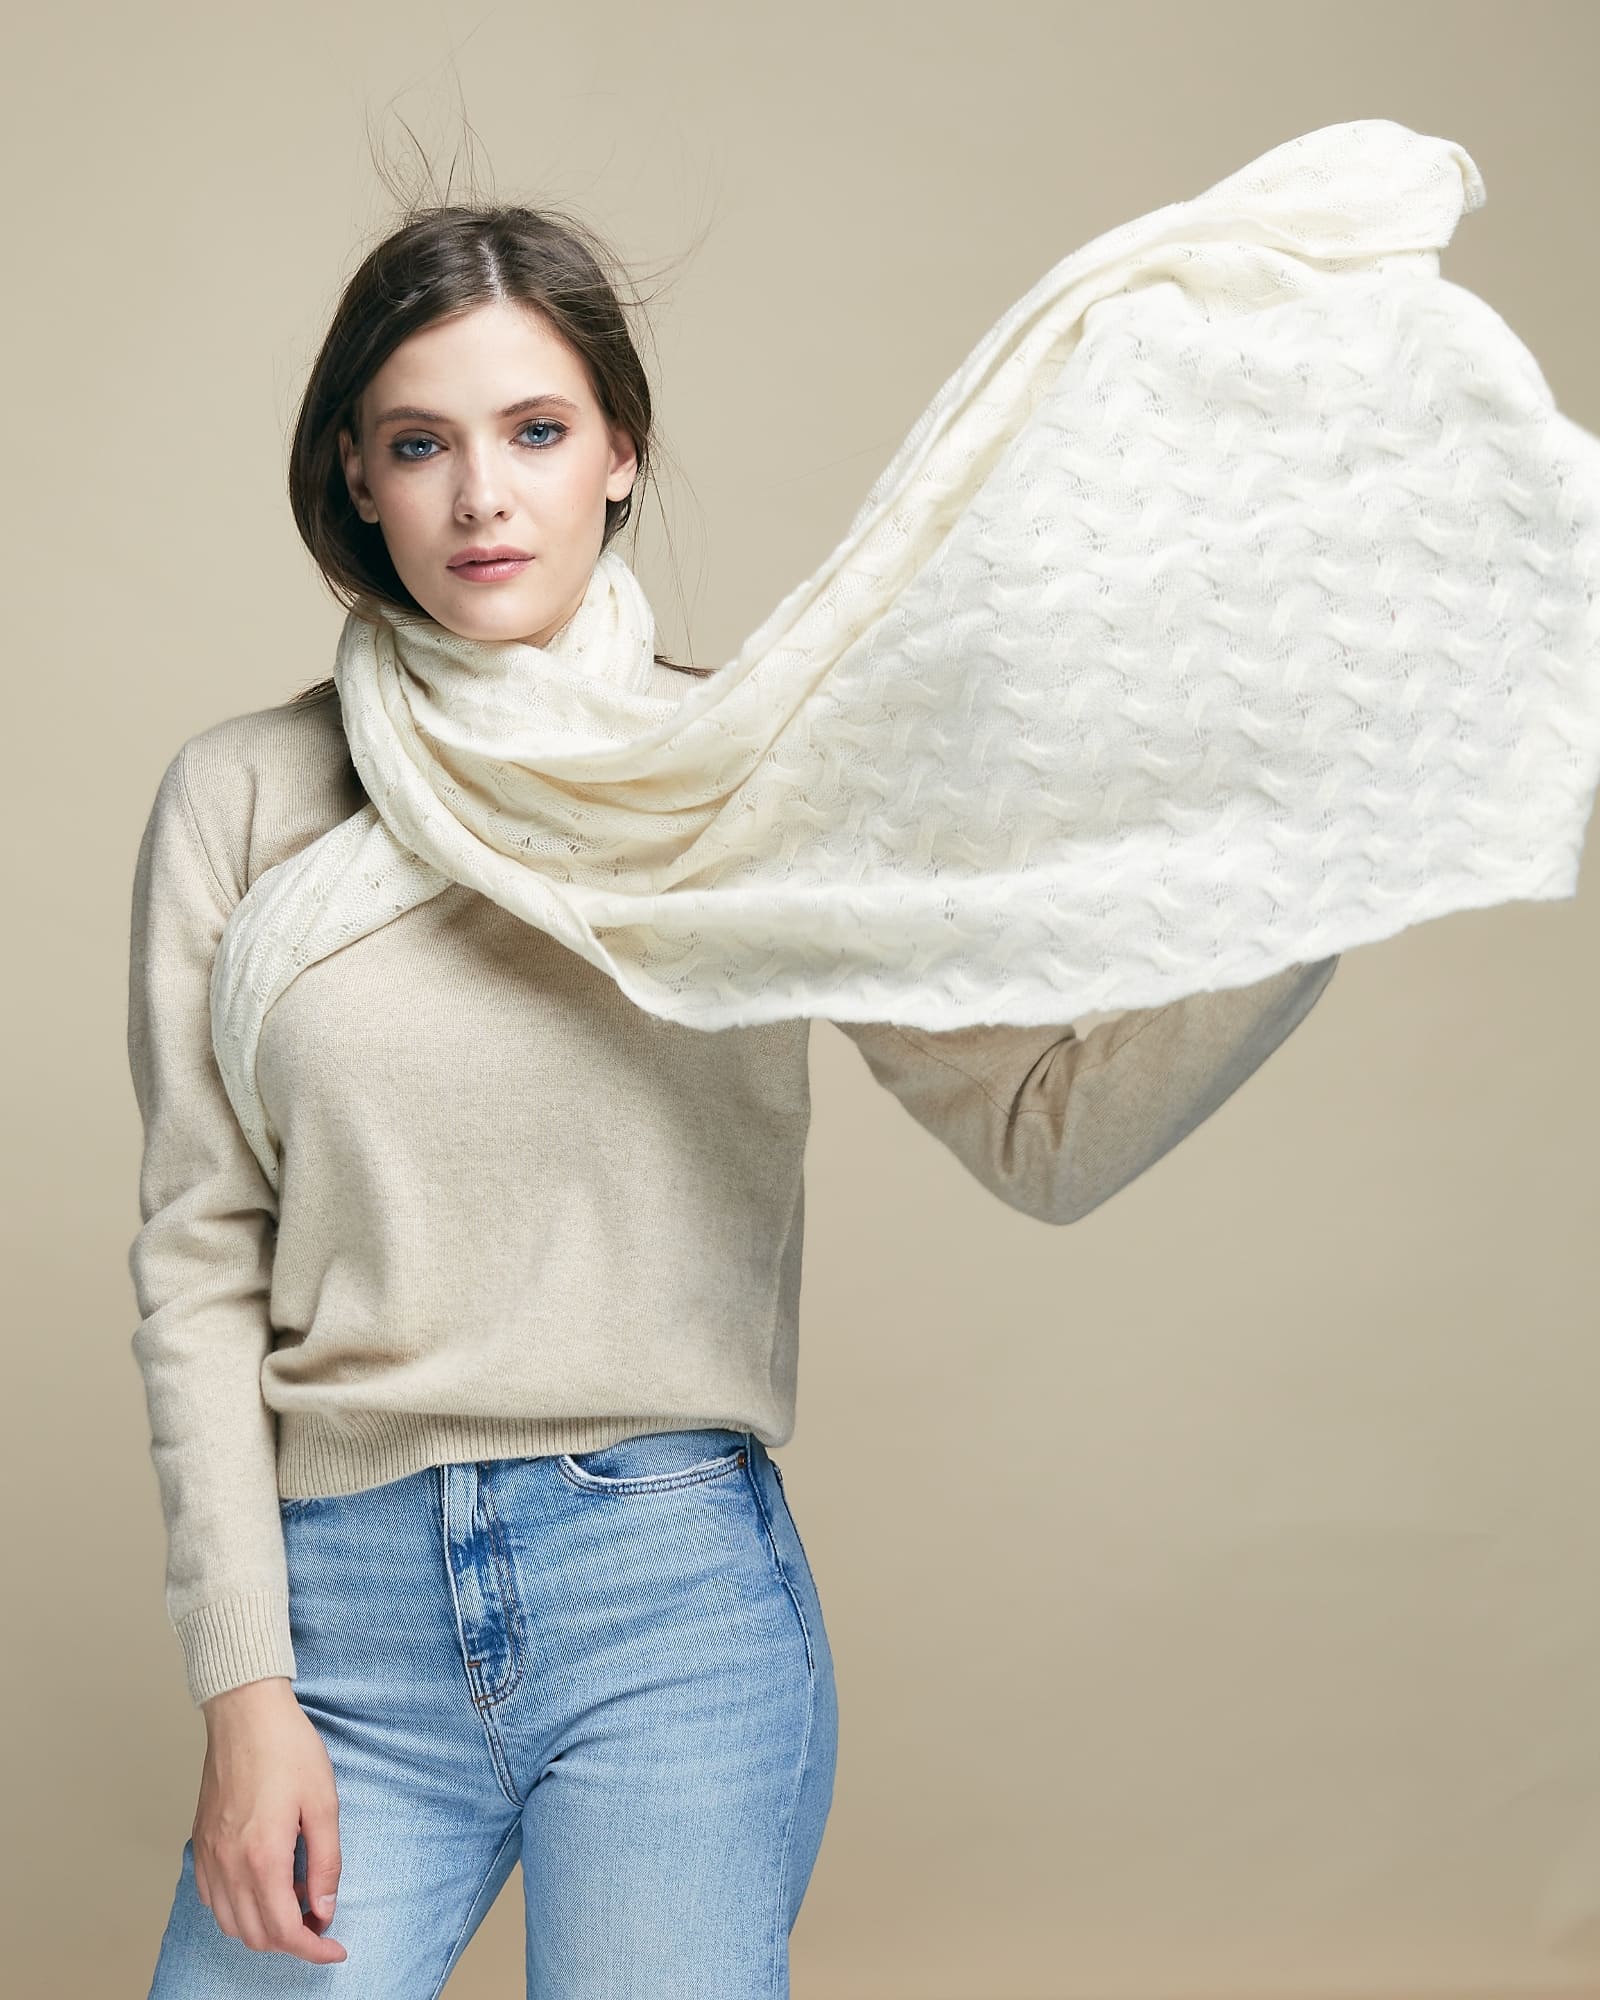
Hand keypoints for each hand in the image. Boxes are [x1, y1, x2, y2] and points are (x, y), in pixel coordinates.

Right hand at [192, 1677, 346, 1962]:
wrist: (246, 1712)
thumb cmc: (287, 1748)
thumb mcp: (324, 1803)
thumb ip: (326, 1863)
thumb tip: (325, 1909)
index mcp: (263, 1857)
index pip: (285, 1931)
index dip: (314, 1949)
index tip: (335, 1949)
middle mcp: (229, 1865)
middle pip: (256, 1936)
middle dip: (292, 1942)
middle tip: (320, 1922)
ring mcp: (209, 1857)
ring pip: (230, 1924)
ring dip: (263, 1929)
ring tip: (295, 1905)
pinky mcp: (200, 1844)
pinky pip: (212, 1900)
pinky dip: (237, 1910)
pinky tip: (261, 1889)